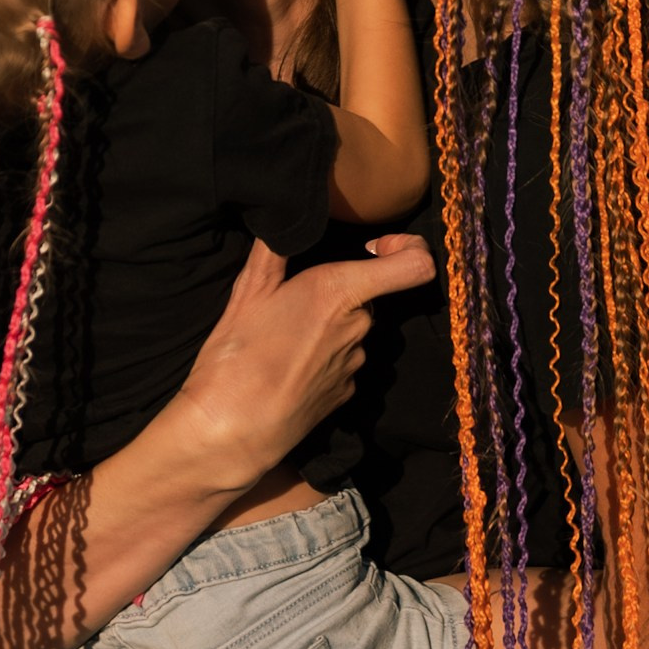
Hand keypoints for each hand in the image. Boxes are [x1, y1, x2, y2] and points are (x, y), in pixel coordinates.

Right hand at [171, 231, 436, 489]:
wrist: (232, 431)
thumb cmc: (236, 357)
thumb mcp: (247, 292)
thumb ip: (272, 250)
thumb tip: (279, 218)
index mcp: (339, 291)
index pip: (416, 264)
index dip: (406, 247)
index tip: (373, 247)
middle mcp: (358, 326)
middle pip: (369, 295)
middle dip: (340, 292)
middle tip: (293, 300)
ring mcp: (356, 363)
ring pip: (353, 328)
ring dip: (329, 326)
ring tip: (283, 338)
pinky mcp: (347, 393)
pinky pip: (344, 361)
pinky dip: (324, 358)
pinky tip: (289, 366)